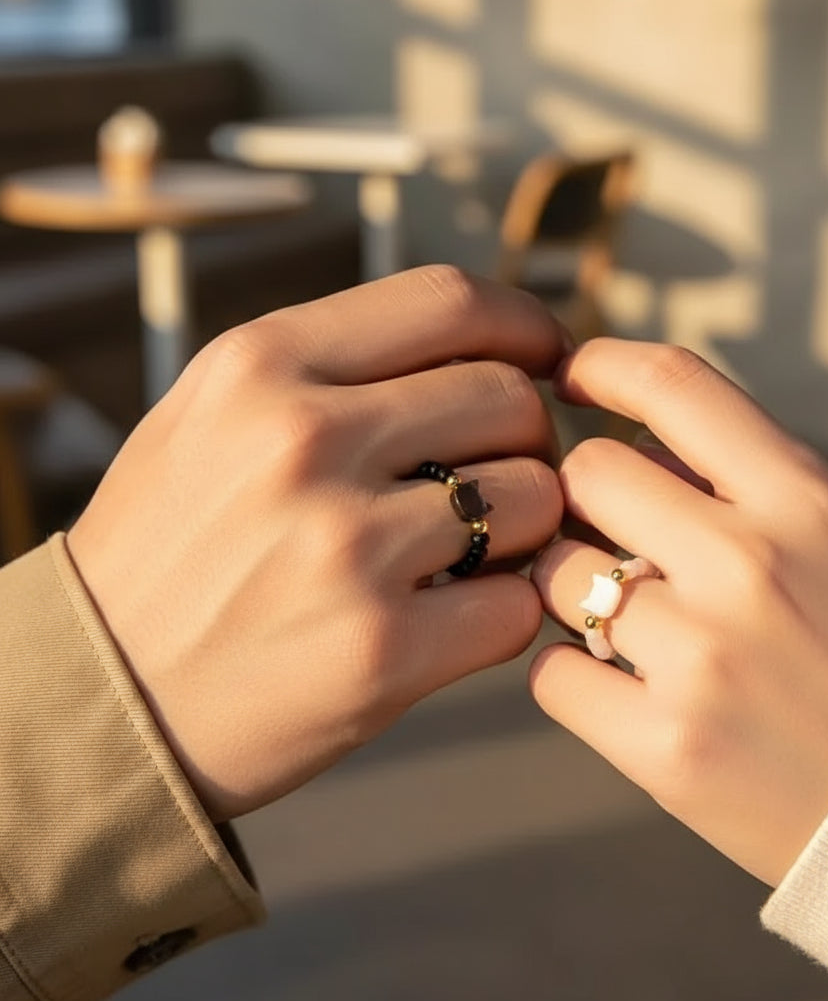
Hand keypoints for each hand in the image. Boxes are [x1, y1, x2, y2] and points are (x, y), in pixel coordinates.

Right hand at [67, 267, 566, 820]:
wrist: (106, 698)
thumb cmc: (172, 551)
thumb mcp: (215, 418)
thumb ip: (332, 369)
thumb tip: (477, 349)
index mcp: (262, 365)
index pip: (449, 302)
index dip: (523, 324)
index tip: (548, 356)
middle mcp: (304, 439)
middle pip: (508, 400)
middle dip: (530, 438)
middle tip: (505, 476)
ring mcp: (345, 547)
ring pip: (533, 498)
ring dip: (528, 528)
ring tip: (480, 551)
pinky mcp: (381, 650)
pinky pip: (517, 604)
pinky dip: (509, 608)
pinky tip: (464, 615)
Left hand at [529, 339, 827, 885]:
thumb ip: (735, 476)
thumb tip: (622, 436)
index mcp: (805, 499)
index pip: (676, 384)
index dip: (603, 364)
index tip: (570, 375)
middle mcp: (752, 565)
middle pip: (588, 472)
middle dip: (582, 499)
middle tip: (610, 539)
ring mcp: (703, 658)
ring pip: (552, 572)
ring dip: (569, 588)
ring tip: (626, 622)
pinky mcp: (662, 745)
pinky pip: (549, 671)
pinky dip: (571, 672)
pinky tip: (621, 685)